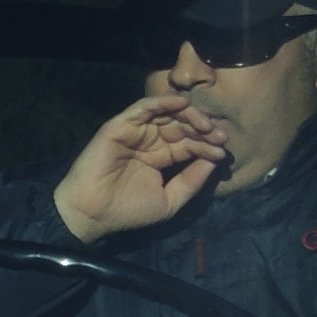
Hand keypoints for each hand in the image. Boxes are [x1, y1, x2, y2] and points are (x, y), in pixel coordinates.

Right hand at [50, 91, 228, 243]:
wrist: (93, 214)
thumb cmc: (127, 211)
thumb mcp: (170, 200)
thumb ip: (192, 181)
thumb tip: (215, 160)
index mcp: (160, 157)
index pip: (188, 143)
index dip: (206, 144)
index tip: (222, 151)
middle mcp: (149, 141)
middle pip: (181, 126)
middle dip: (202, 129)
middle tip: (219, 134)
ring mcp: (135, 132)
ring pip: (167, 114)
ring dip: (189, 115)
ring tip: (206, 124)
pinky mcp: (120, 126)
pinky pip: (144, 107)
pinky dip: (162, 102)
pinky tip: (181, 104)